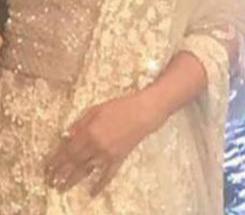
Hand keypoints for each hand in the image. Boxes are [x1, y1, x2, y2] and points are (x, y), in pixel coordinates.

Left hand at [44, 90, 165, 196]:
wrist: (144, 111)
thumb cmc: (121, 106)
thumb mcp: (97, 108)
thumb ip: (80, 122)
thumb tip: (66, 137)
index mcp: (88, 131)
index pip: (67, 150)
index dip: (55, 160)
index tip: (46, 168)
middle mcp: (95, 145)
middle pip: (73, 162)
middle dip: (60, 173)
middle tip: (50, 181)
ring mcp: (107, 154)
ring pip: (86, 171)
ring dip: (73, 181)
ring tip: (62, 188)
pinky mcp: (119, 159)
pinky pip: (107, 175)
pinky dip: (100, 185)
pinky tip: (92, 193)